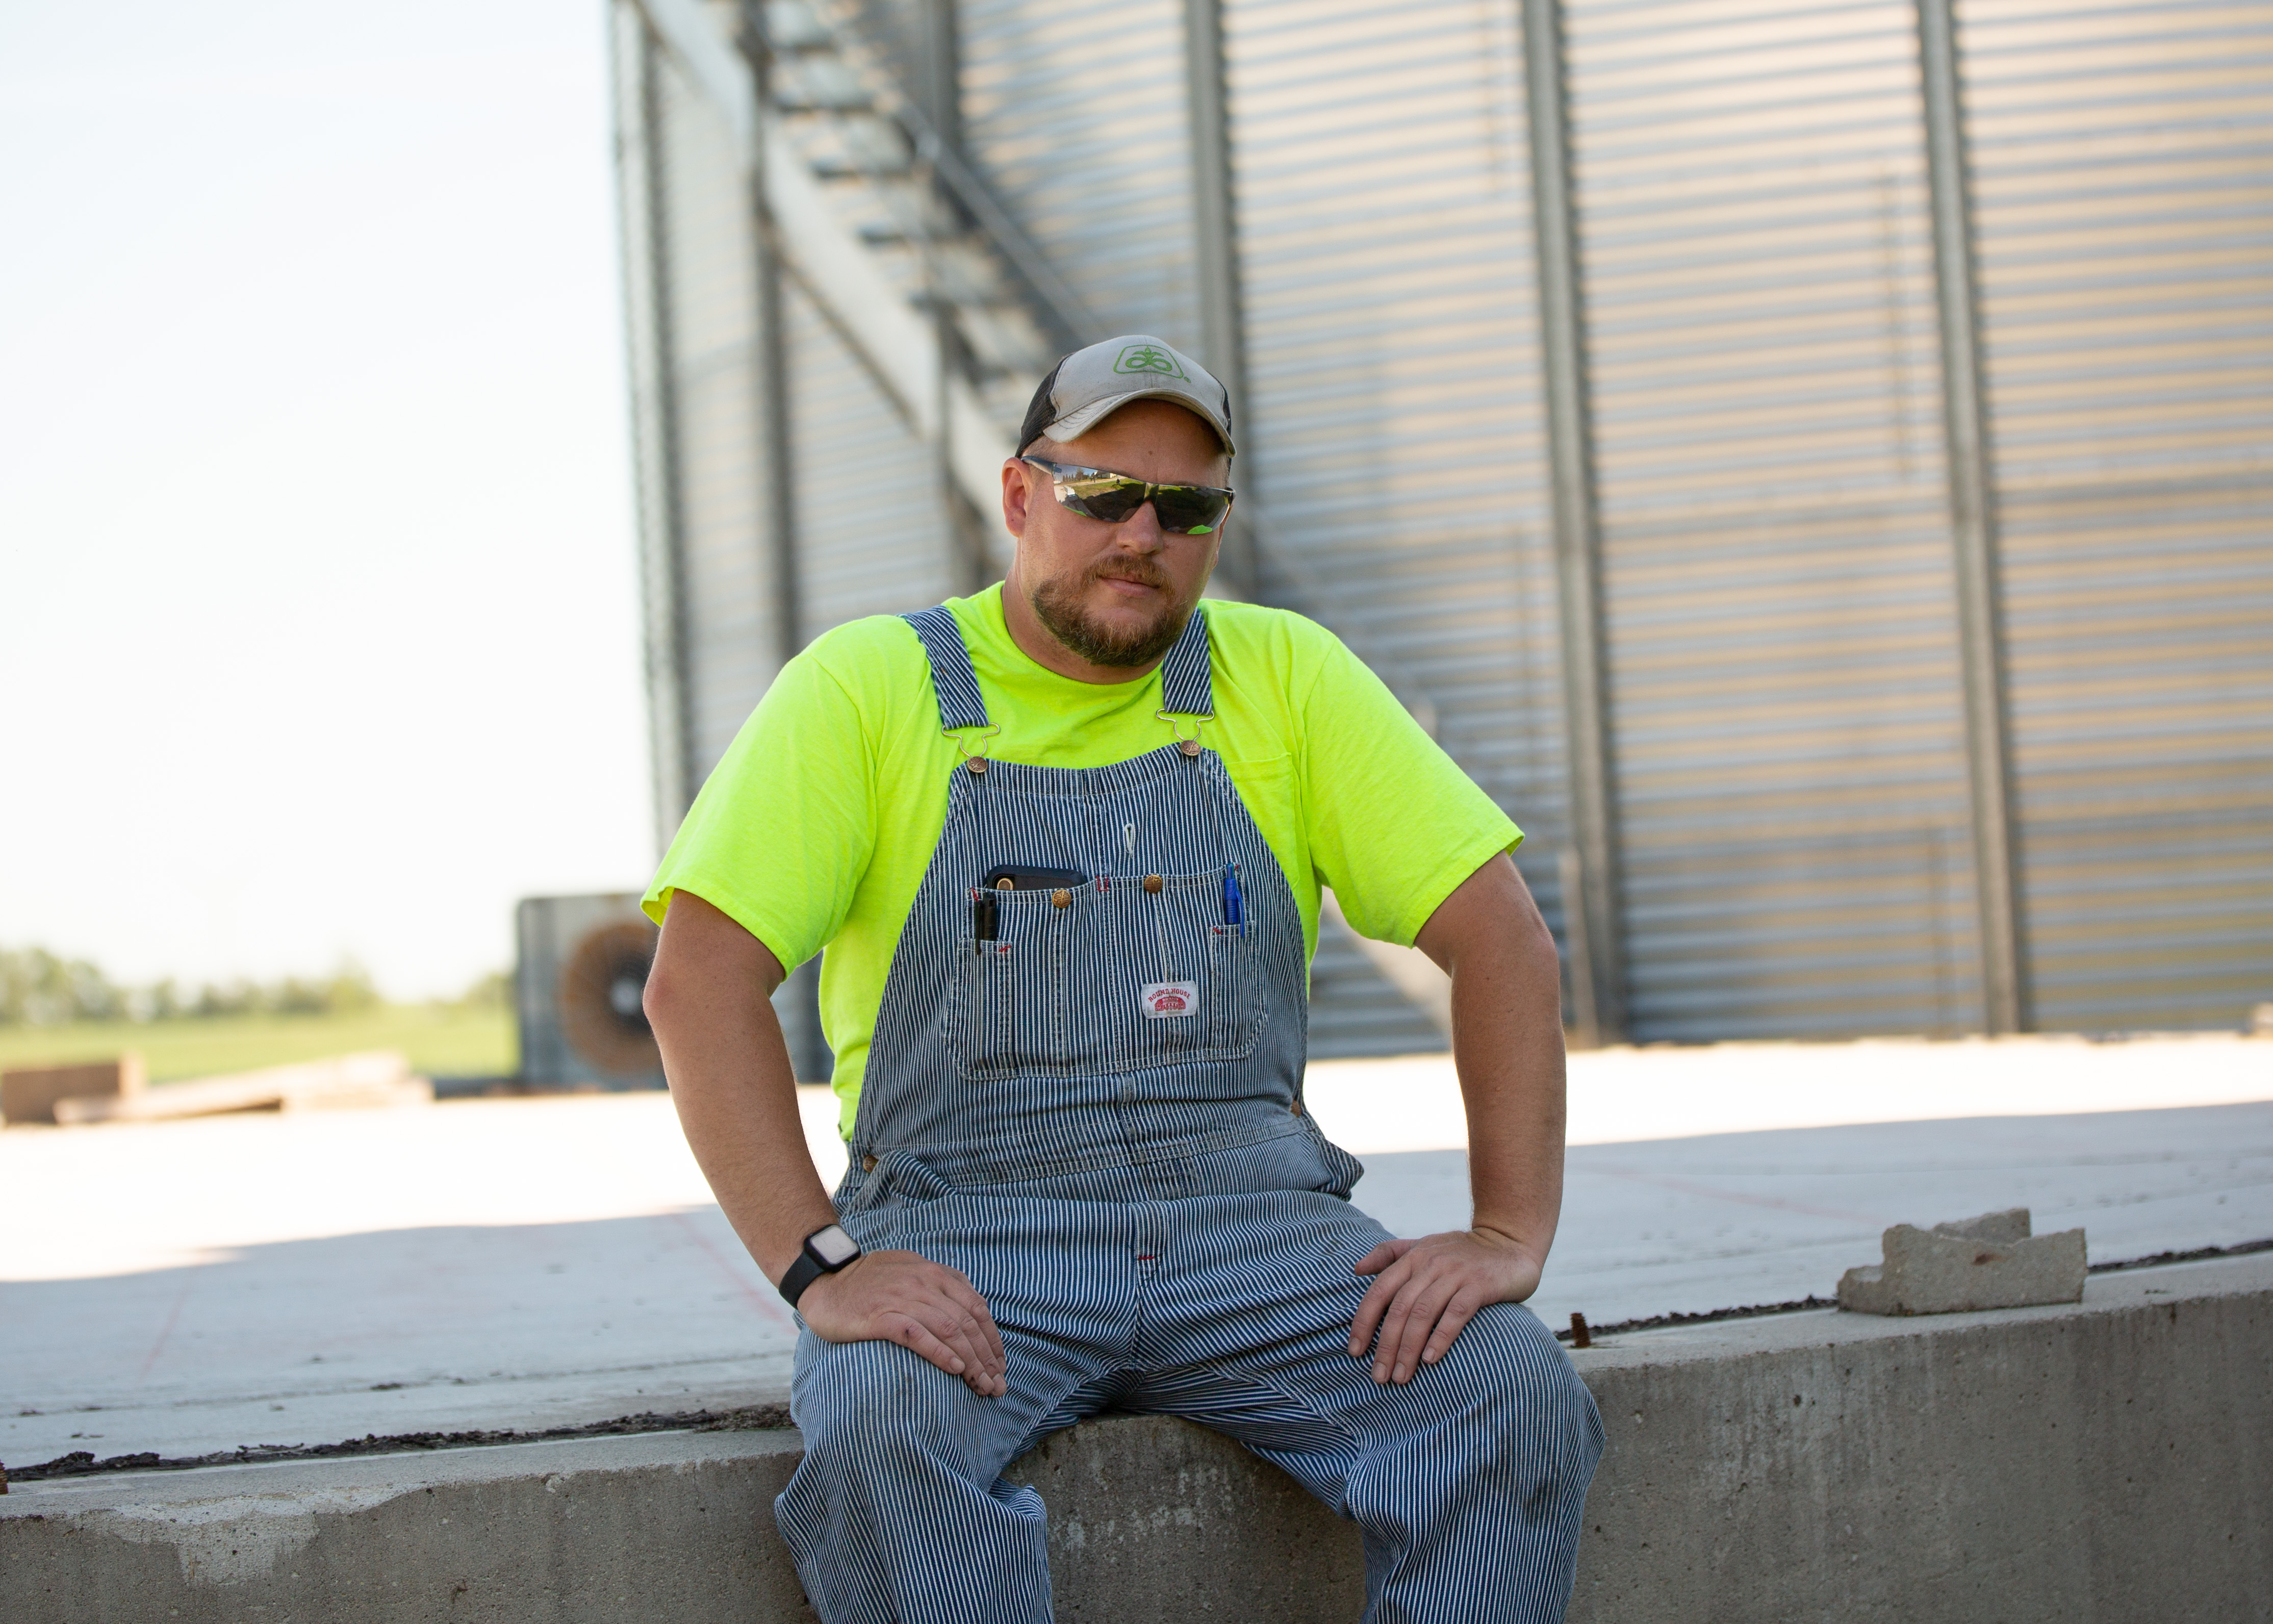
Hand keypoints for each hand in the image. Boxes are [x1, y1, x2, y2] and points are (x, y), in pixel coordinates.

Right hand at [797, 1249, 1008, 1396]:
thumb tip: (971, 1304)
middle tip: (996, 1386)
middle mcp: (923, 1283)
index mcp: (934, 1273)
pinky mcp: (879, 1317)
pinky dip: (939, 1352)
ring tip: (982, 1386)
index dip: (993, 1340)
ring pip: (949, 1330)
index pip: (977, 1308)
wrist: (825, 1282)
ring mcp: (901, 1299)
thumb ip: (940, 1282)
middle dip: (987, 1358)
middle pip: (967, 1323)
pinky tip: (955, 1369)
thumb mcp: (911, 1269)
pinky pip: (917, 1335)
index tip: (1000, 1366)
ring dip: (971, 1361)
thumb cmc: (869, 1282)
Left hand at [1348, 1228, 1544, 1384]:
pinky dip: (1440, 1337)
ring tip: (1401, 1377)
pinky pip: (1456, 1313)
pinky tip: (1430, 1359)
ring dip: (1408, 1348)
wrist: (1510, 1241)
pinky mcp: (1480, 1285)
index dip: (1363, 1322)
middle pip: (1399, 1308)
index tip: (1355, 1351)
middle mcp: (1430, 1263)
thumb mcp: (1424, 1245)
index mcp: (1413, 1257)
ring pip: (1423, 1313)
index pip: (1379, 1291)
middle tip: (1379, 1377)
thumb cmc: (1462, 1251)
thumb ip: (1390, 1254)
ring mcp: (1456, 1273)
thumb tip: (1356, 1269)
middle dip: (1386, 1345)